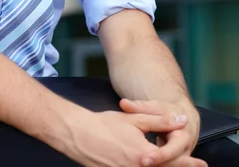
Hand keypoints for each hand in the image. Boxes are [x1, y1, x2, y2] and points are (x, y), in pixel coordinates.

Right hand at [63, 108, 203, 166]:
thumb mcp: (135, 119)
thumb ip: (160, 121)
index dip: (188, 162)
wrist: (79, 135)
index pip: (172, 161)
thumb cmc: (105, 125)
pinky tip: (150, 165)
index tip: (200, 164)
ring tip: (173, 165)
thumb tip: (180, 120)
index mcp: (145, 156)